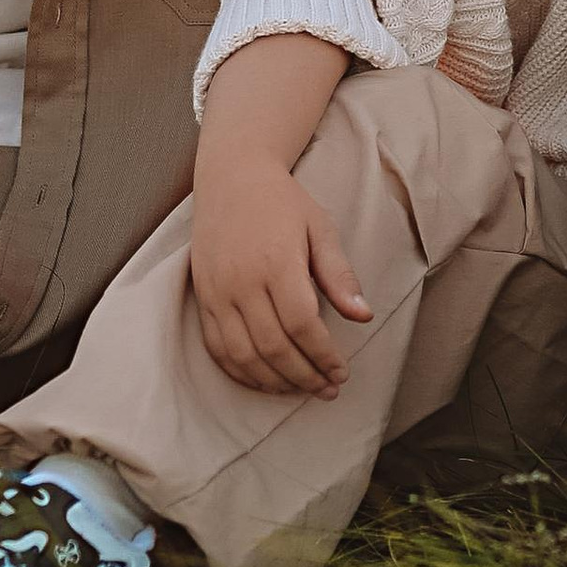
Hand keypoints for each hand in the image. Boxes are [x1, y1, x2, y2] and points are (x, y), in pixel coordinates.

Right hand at [188, 154, 372, 397]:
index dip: (323, 356)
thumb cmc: (282, 202)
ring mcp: (218, 292)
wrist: (231, 176)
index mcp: (277, 263)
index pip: (302, 326)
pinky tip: (264, 380)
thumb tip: (363, 316)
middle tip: (327, 389)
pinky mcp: (203, 298)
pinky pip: (216, 347)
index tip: (342, 372)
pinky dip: (240, 371)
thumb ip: (339, 275)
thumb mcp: (320, 228)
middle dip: (304, 376)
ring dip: (273, 382)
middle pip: (273, 347)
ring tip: (300, 390)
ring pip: (243, 355)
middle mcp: (243, 282)